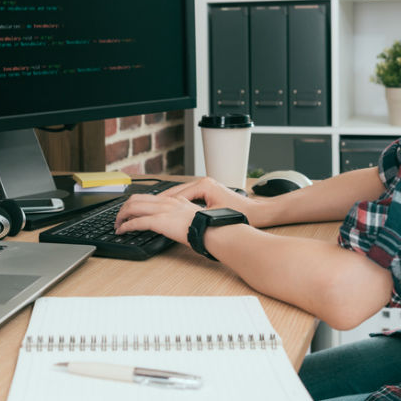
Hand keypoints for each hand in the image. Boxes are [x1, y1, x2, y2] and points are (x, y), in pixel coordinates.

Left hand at [113, 193, 202, 245]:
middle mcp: (166, 202)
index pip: (149, 198)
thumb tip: (175, 223)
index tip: (131, 212)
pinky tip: (122, 231)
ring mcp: (162, 210)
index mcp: (174, 200)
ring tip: (117, 225)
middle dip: (124, 208)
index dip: (135, 204)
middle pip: (136, 199)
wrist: (211, 229)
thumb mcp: (192, 216)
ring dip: (121, 216)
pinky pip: (136, 222)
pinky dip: (125, 226)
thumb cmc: (206, 226)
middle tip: (119, 217)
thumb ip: (181, 215)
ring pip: (133, 207)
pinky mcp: (159, 221)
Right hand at [157, 177, 271, 226]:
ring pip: (178, 193)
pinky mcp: (207, 191)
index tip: (149, 210)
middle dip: (159, 200)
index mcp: (203, 185)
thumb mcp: (214, 216)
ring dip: (166, 201)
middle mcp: (203, 182)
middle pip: (174, 192)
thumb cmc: (240, 213)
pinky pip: (186, 195)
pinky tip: (169, 208)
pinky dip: (176, 201)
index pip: (175, 195)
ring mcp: (205, 185)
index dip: (161, 204)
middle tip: (144, 207)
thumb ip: (195, 215)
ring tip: (152, 208)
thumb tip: (180, 217)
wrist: (256, 212)